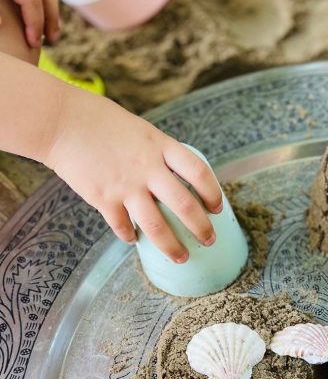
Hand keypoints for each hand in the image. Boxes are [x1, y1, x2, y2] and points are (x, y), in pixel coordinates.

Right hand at [45, 89, 223, 261]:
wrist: (59, 120)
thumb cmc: (98, 120)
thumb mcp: (139, 129)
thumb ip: (158, 152)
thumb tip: (175, 176)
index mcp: (159, 146)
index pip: (199, 172)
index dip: (213, 193)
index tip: (217, 208)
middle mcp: (147, 168)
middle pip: (185, 206)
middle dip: (201, 228)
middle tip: (209, 241)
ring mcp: (126, 186)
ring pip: (157, 227)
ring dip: (172, 247)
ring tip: (181, 257)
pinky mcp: (104, 199)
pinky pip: (123, 228)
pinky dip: (130, 237)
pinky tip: (133, 240)